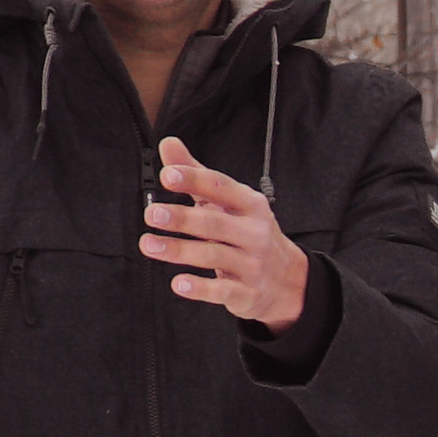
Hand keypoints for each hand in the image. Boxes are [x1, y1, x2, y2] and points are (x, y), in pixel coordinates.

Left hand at [144, 138, 309, 331]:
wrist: (288, 280)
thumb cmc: (249, 234)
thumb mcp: (229, 202)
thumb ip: (197, 175)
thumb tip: (168, 144)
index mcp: (249, 205)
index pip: (221, 187)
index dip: (194, 180)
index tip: (168, 175)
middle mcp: (254, 232)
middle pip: (215, 223)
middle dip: (182, 218)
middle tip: (152, 214)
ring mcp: (252, 264)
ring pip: (214, 255)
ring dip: (179, 251)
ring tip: (149, 245)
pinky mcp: (248, 292)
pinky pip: (223, 290)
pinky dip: (200, 288)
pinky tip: (178, 284)